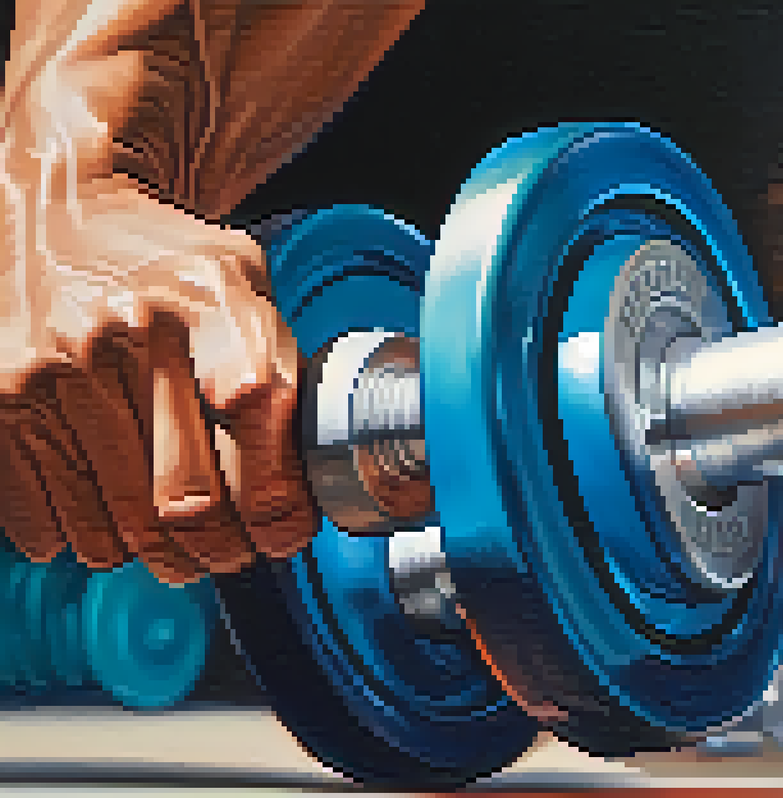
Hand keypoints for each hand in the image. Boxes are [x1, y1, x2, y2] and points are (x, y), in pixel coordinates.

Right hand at [0, 172, 316, 582]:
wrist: (47, 208)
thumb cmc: (161, 262)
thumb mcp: (240, 283)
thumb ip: (280, 367)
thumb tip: (309, 474)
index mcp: (206, 299)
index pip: (257, 417)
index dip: (278, 496)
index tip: (286, 529)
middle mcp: (125, 334)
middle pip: (186, 498)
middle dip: (222, 549)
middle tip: (234, 554)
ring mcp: (50, 373)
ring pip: (116, 527)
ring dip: (156, 555)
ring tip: (176, 544)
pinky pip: (47, 523)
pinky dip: (83, 538)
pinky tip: (105, 512)